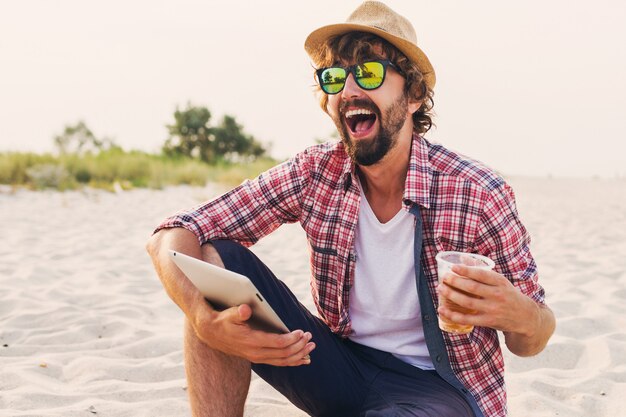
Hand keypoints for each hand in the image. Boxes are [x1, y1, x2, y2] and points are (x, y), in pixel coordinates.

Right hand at [190, 296, 315, 366]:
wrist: (210, 333)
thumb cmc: (222, 321)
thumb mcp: (228, 314)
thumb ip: (238, 312)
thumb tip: (246, 309)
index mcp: (252, 341)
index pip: (277, 343)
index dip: (292, 339)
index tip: (302, 332)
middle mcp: (256, 353)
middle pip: (284, 354)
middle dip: (299, 346)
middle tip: (310, 337)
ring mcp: (257, 357)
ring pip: (283, 361)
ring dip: (299, 355)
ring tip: (311, 348)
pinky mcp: (258, 357)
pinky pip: (279, 362)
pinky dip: (292, 361)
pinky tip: (302, 358)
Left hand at [437, 264, 537, 335]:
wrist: (525, 317)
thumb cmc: (508, 295)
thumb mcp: (500, 281)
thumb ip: (481, 270)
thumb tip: (462, 258)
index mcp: (501, 282)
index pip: (481, 274)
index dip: (466, 270)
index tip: (453, 267)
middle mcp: (498, 295)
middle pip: (472, 287)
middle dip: (455, 282)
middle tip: (444, 278)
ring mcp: (493, 310)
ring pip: (468, 302)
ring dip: (452, 295)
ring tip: (441, 289)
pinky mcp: (489, 322)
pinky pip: (468, 319)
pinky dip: (453, 315)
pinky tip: (442, 310)